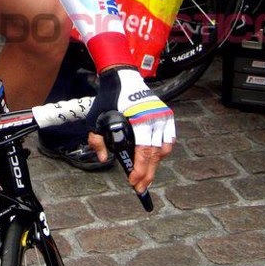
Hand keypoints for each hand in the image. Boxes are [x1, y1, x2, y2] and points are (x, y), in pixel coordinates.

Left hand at [86, 67, 174, 193]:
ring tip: (144, 172)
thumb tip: (104, 159)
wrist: (123, 78)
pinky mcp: (167, 115)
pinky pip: (168, 139)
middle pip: (155, 155)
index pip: (144, 152)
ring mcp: (164, 117)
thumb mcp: (96, 119)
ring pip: (163, 149)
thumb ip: (97, 140)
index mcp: (140, 120)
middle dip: (147, 174)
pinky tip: (152, 158)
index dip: (140, 170)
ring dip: (154, 163)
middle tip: (140, 187)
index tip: (133, 182)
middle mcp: (156, 119)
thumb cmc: (110, 98)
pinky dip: (161, 151)